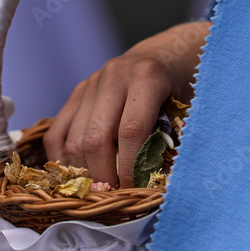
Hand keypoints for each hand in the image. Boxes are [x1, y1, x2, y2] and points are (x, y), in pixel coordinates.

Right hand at [43, 20, 209, 187]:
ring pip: (73, 140)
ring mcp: (90, 83)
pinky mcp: (76, 94)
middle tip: (115, 197)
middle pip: (95, 138)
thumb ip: (175, 138)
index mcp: (146, 76)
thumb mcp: (192, 107)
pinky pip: (57, 133)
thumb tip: (157, 182)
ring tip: (101, 189)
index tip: (134, 190)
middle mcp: (113, 76)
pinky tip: (78, 176)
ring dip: (84, 172)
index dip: (130, 168)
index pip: (130, 132)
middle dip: (104, 175)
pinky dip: (62, 160)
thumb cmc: (186, 86)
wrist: (169, 53)